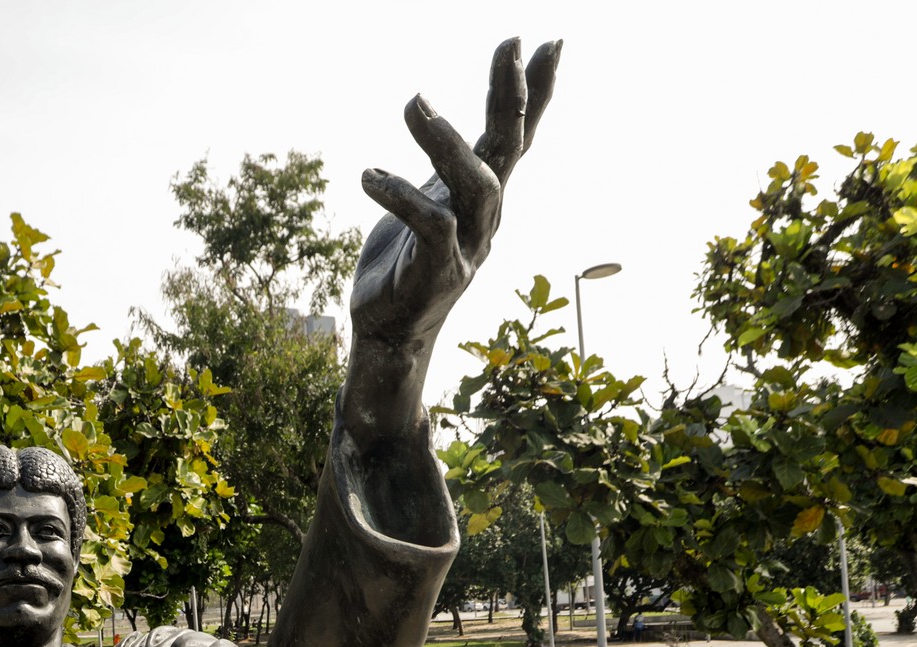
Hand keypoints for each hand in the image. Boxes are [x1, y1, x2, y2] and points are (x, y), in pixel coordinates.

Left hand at [350, 38, 559, 347]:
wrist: (388, 333)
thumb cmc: (402, 263)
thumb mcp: (424, 201)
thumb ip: (437, 167)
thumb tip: (429, 113)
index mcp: (481, 195)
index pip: (514, 135)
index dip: (533, 91)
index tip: (547, 43)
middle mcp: (484, 217)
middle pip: (508, 149)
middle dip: (511, 95)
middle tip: (509, 43)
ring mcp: (467, 246)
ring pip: (476, 186)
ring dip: (447, 143)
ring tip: (413, 103)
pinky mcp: (439, 273)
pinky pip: (430, 227)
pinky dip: (400, 196)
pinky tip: (369, 176)